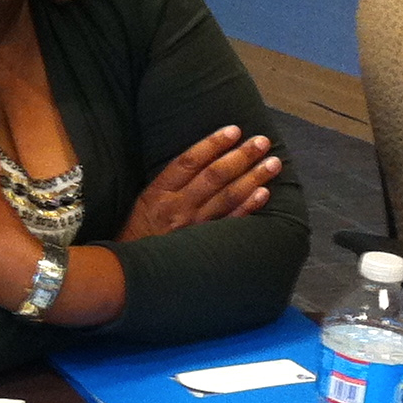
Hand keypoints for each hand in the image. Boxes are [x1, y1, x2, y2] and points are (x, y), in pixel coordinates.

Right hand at [120, 125, 279, 241]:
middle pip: (214, 176)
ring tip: (273, 163)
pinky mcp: (204, 244)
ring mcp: (193, 226)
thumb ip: (169, 185)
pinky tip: (264, 193)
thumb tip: (203, 160)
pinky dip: (248, 206)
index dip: (212, 144)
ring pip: (228, 196)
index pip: (189, 161)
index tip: (234, 130)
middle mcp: (177, 207)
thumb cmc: (137, 233)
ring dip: (253, 177)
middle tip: (262, 142)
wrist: (130, 272)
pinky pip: (230, 222)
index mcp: (158, 193)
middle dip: (241, 156)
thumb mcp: (142, 203)